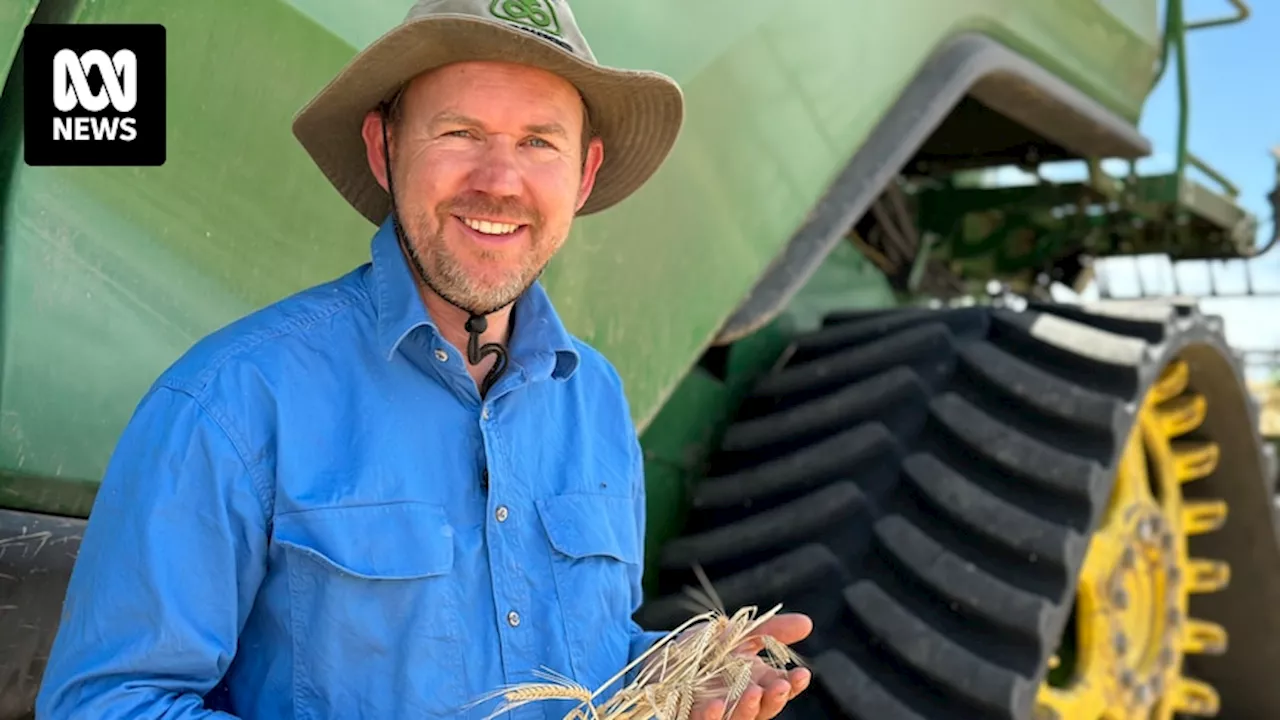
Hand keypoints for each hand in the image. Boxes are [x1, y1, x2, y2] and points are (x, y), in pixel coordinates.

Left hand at [689, 613, 812, 719]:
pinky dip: (711, 717)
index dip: (793, 684)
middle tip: (779, 687)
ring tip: (752, 694)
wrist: (667, 655)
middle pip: (764, 709)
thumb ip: (771, 630)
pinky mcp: (692, 717)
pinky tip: (715, 705)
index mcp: (757, 683)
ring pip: (739, 719)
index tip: (802, 674)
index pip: (782, 689)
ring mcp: (719, 713)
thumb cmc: (709, 647)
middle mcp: (741, 702)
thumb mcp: (739, 633)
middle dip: (773, 699)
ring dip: (746, 709)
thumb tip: (807, 623)